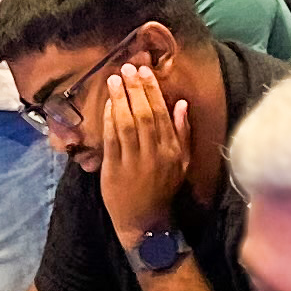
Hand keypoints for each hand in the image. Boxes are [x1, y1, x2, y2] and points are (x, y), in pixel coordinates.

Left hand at [89, 57, 192, 243]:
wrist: (146, 222)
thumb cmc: (164, 188)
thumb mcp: (182, 162)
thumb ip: (183, 132)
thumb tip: (182, 103)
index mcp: (172, 150)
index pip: (161, 113)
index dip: (151, 90)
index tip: (144, 71)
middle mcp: (154, 154)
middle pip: (143, 114)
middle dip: (135, 89)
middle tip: (127, 68)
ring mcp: (134, 162)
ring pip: (126, 124)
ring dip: (119, 99)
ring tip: (113, 79)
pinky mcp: (114, 169)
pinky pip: (112, 139)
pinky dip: (109, 119)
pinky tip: (108, 104)